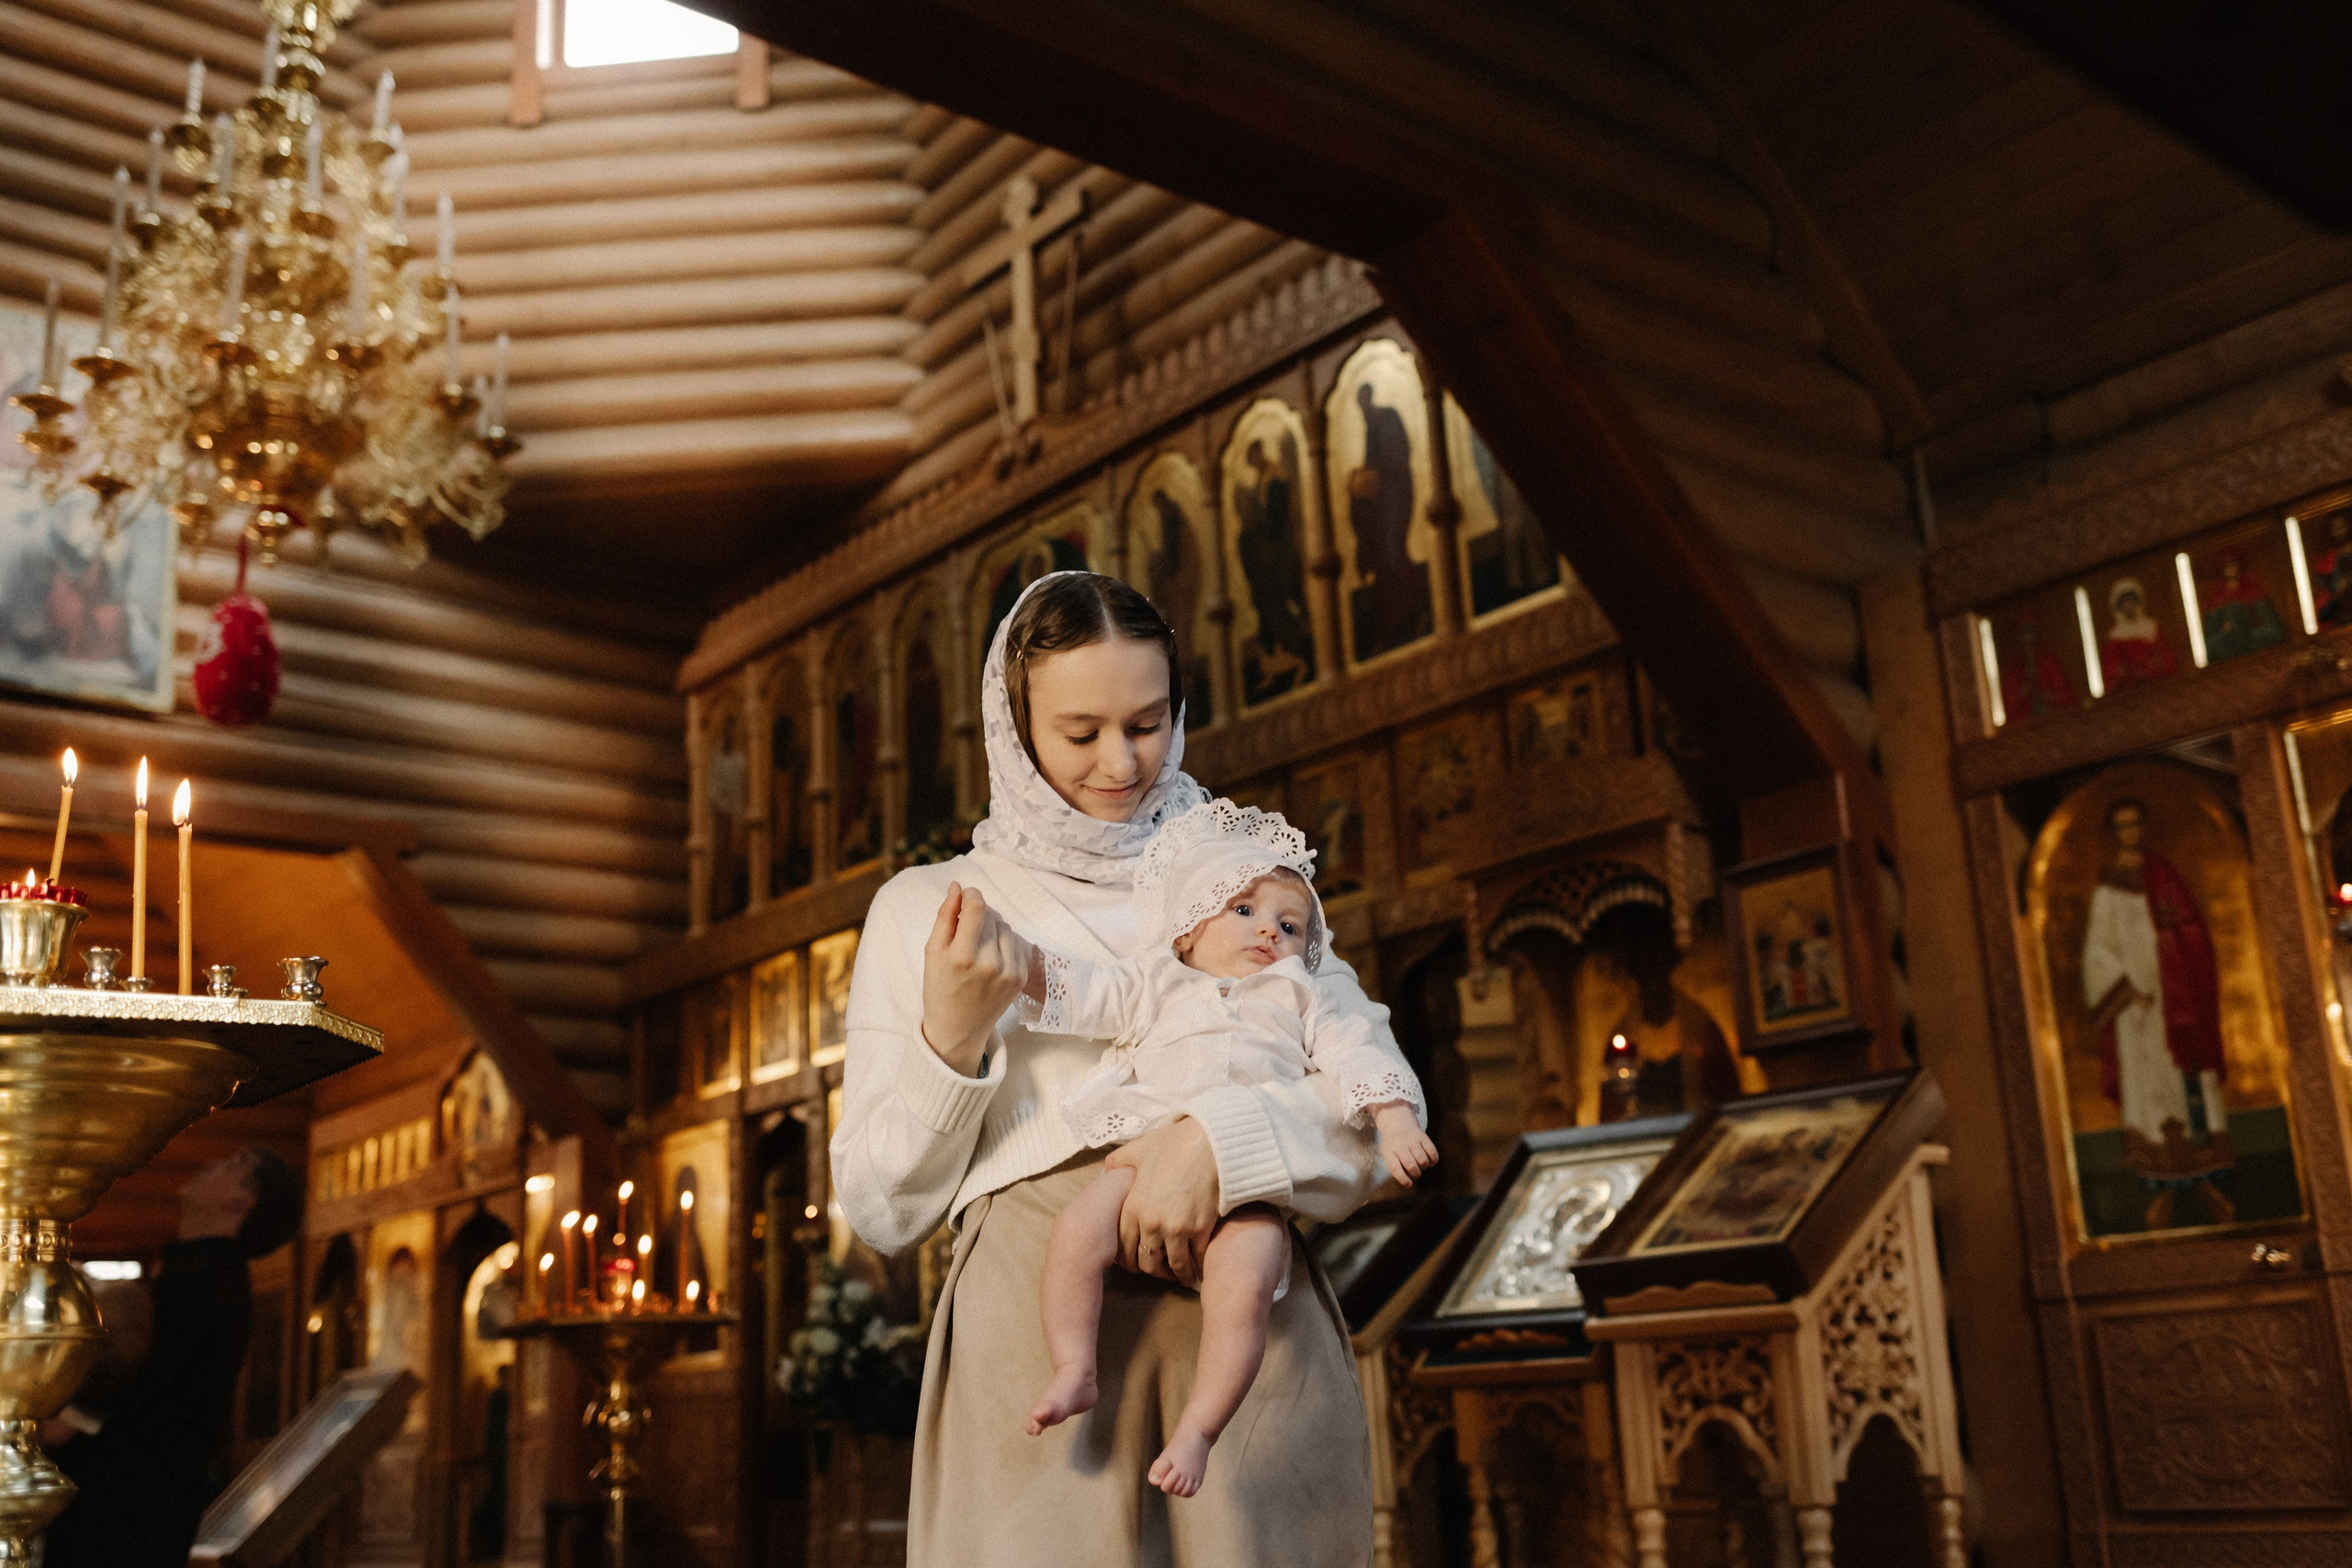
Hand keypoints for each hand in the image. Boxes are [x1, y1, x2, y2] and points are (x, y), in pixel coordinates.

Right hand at [920, 883, 1029, 1075]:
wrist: (958, 1029)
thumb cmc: (939, 988)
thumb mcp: (932, 952)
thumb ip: (945, 917)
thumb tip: (956, 886)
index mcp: (963, 957)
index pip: (977, 907)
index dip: (971, 895)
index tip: (965, 896)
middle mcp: (991, 963)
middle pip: (991, 915)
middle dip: (978, 914)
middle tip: (964, 931)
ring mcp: (1010, 972)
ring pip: (1005, 927)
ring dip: (991, 928)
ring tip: (976, 948)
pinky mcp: (1022, 978)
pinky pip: (1015, 944)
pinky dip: (1003, 945)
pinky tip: (989, 960)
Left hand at [1106, 1117, 1218, 1286]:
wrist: (1209, 1142)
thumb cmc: (1173, 1144)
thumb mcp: (1138, 1149)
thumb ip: (1119, 1162)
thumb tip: (1107, 1169)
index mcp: (1133, 1207)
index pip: (1124, 1248)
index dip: (1130, 1260)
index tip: (1138, 1263)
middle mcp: (1151, 1223)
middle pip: (1148, 1262)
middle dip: (1155, 1271)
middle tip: (1162, 1272)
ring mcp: (1176, 1228)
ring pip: (1173, 1266)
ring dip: (1178, 1275)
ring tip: (1183, 1276)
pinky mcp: (1200, 1229)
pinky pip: (1197, 1258)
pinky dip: (1198, 1266)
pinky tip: (1200, 1268)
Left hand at [1374, 1103, 1436, 1185]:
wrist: (1398, 1125)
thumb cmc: (1393, 1146)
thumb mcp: (1388, 1155)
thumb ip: (1397, 1168)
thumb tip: (1409, 1182)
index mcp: (1389, 1152)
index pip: (1395, 1169)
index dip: (1403, 1179)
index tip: (1409, 1184)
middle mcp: (1400, 1145)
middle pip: (1411, 1165)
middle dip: (1416, 1173)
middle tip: (1416, 1173)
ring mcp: (1412, 1140)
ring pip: (1422, 1160)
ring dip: (1424, 1166)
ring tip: (1422, 1165)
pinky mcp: (1423, 1137)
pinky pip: (1432, 1152)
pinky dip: (1433, 1160)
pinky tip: (1430, 1162)